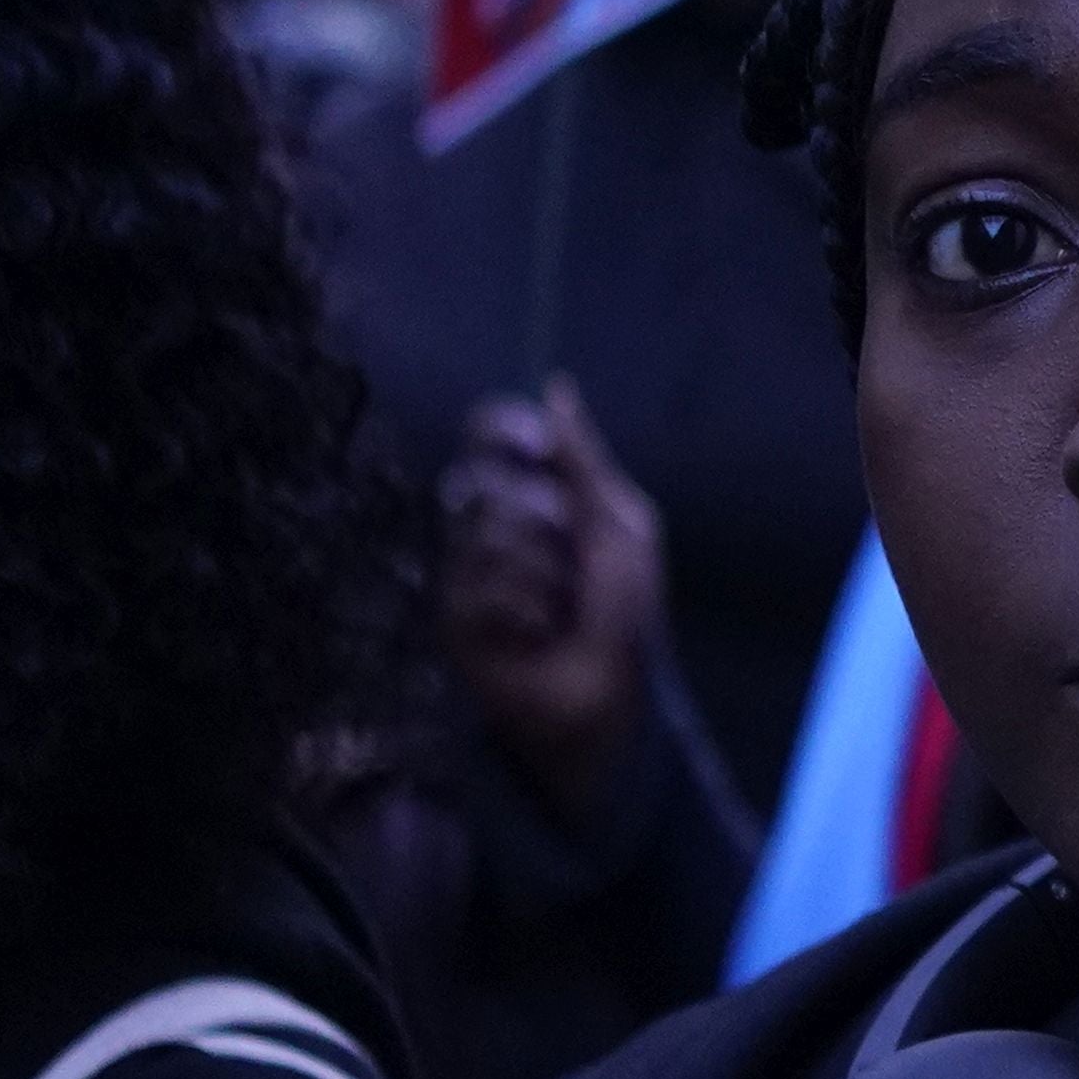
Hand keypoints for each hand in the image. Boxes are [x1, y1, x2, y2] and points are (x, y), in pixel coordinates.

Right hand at [443, 375, 663, 817]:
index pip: (485, 435)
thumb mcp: (621, 526)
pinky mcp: (452, 618)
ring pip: (482, 530)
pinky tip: (538, 634)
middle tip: (570, 551)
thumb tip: (555, 385)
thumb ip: (585, 460)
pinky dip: (524, 608)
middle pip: (480, 478)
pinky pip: (477, 585)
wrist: (611, 693)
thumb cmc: (626, 613)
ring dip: (543, 570)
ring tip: (562, 607)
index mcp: (532, 494)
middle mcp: (489, 524)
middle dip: (541, 515)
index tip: (533, 443)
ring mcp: (465, 571)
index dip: (500, 428)